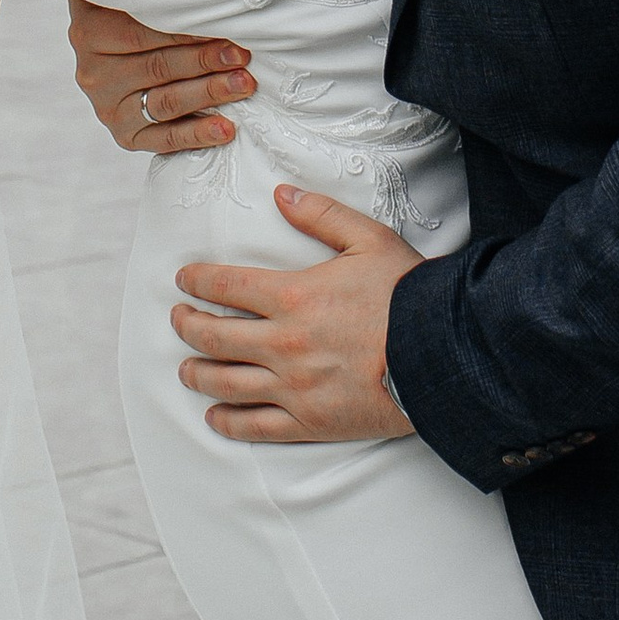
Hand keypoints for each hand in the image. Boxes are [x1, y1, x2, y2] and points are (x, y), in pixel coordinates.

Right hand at [66, 0, 255, 153]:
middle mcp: (93, 73)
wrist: (114, 50)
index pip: (142, 33)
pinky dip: (197, 134)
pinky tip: (225, 128)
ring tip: (242, 84)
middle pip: (157, 68)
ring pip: (165, 103)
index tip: (224, 26)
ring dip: (209, 93)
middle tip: (241, 55)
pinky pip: (164, 140)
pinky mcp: (126, 135)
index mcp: (90, 32)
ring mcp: (108, 108)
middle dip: (205, 61)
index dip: (186, 31)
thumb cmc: (131, 11)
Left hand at [173, 186, 422, 443]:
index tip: (183, 279)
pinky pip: (256, 426)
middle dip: (187, 326)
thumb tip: (281, 193)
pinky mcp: (309, 421)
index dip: (197, 282)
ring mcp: (293, 387)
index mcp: (292, 296)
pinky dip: (228, 422)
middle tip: (177, 319)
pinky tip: (214, 416)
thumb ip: (320, 213)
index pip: (226, 287)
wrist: (441, 354)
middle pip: (214, 337)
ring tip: (186, 367)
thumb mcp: (367, 238)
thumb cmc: (406, 293)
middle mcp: (283, 344)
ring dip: (197, 373)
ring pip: (226, 383)